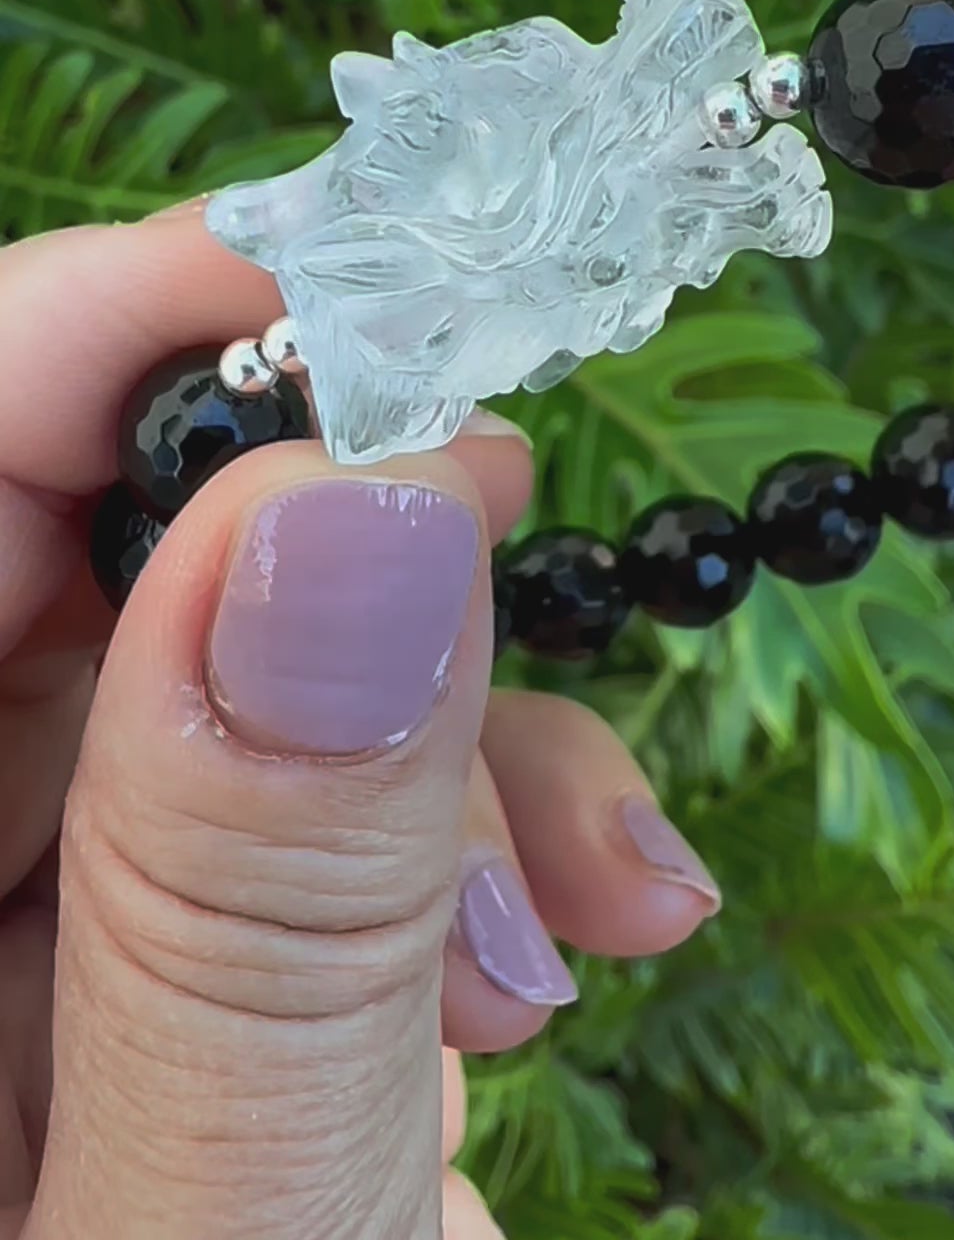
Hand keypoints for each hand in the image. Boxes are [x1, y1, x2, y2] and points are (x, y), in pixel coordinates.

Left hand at [0, 210, 718, 1239]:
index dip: (113, 335)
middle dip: (330, 547)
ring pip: (228, 681)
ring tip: (576, 895)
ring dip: (443, 740)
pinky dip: (458, 845)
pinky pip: (299, 813)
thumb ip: (261, 912)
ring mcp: (56, 935)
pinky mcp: (178, 984)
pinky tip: (556, 951)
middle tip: (511, 511)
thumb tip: (369, 498)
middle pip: (89, 570)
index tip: (371, 290)